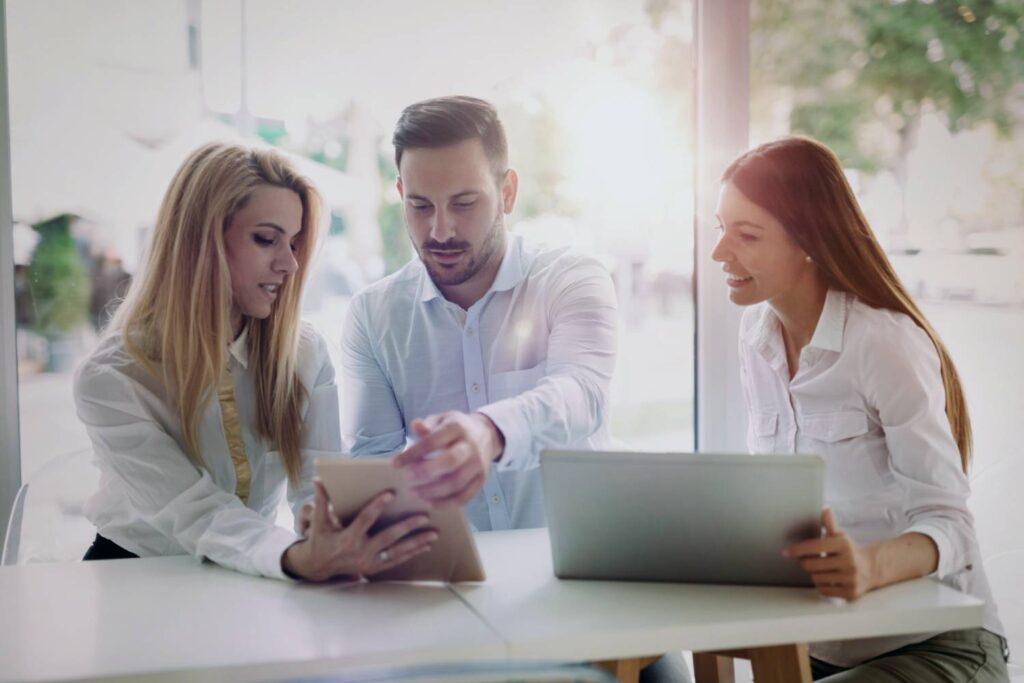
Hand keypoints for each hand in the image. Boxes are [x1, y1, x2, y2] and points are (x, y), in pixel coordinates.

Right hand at [282, 479, 437, 581]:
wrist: (317, 566)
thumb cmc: (320, 539)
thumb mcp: (318, 520)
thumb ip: (321, 499)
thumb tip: (318, 479)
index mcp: (347, 537)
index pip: (365, 519)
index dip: (378, 506)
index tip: (391, 493)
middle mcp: (360, 552)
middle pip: (388, 538)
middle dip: (407, 527)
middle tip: (424, 517)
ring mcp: (368, 562)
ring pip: (396, 552)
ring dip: (416, 543)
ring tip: (433, 534)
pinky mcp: (374, 569)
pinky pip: (396, 561)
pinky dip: (412, 553)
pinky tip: (425, 546)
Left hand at [391, 411, 504, 506]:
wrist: (486, 435)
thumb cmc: (455, 428)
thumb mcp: (441, 420)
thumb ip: (427, 426)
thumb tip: (416, 426)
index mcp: (457, 428)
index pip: (433, 441)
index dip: (412, 454)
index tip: (395, 464)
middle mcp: (471, 446)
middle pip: (449, 463)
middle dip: (424, 473)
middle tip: (407, 478)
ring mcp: (478, 465)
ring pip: (455, 483)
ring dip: (431, 491)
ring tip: (414, 491)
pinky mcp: (481, 480)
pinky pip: (463, 497)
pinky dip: (444, 503)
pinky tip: (428, 501)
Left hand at [783, 507, 875, 600]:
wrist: (871, 569)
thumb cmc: (849, 551)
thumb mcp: (840, 536)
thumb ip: (830, 523)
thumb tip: (825, 508)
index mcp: (844, 545)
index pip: (814, 546)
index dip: (797, 549)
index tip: (786, 551)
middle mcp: (849, 561)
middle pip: (810, 565)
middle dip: (805, 562)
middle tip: (807, 560)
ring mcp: (851, 578)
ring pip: (816, 578)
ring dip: (814, 574)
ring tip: (822, 569)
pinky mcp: (850, 592)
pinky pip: (824, 590)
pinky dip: (822, 585)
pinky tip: (828, 578)